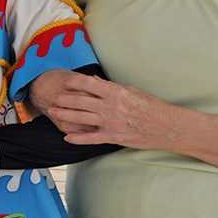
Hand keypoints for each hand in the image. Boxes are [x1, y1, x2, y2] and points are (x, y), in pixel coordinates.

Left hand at [27, 68, 170, 147]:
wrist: (165, 126)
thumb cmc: (150, 106)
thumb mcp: (131, 91)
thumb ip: (110, 86)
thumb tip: (93, 80)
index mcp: (115, 92)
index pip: (88, 83)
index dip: (73, 82)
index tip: (64, 83)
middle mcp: (110, 106)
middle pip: (80, 101)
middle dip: (63, 100)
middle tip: (52, 99)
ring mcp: (110, 122)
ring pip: (81, 118)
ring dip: (65, 115)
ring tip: (53, 113)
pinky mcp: (113, 137)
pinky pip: (90, 138)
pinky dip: (77, 138)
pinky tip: (67, 137)